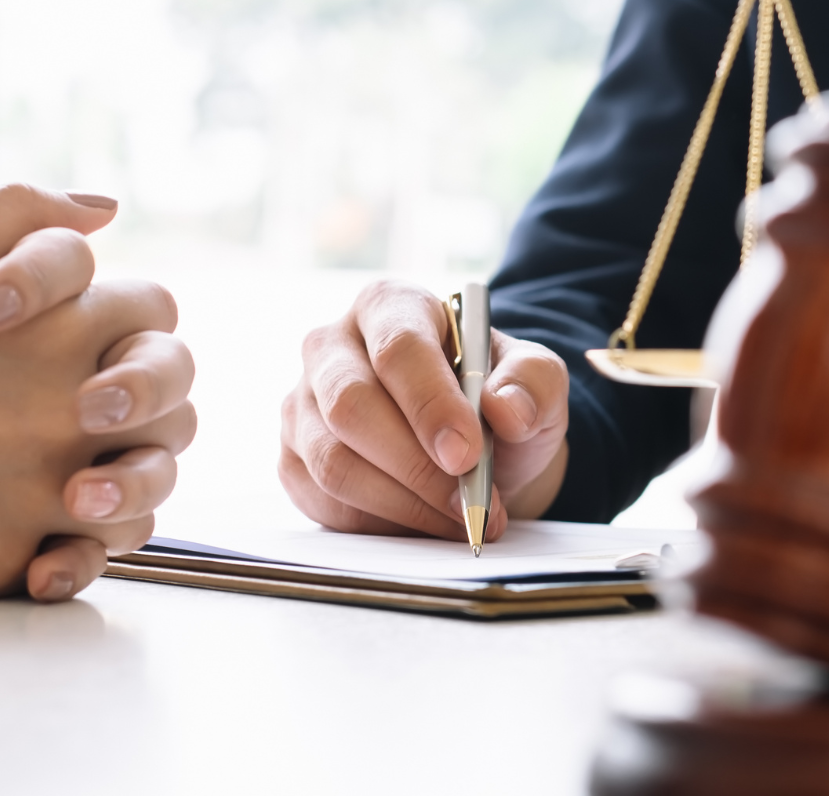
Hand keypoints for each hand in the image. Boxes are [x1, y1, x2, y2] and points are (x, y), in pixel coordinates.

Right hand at [280, 279, 569, 539]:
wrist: (471, 448)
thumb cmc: (495, 402)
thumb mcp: (535, 381)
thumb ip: (533, 383)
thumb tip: (506, 409)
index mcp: (390, 305)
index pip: (398, 347)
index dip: (430, 403)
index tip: (466, 453)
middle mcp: (332, 345)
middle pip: (352, 406)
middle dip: (416, 466)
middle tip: (469, 503)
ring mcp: (303, 403)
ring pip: (334, 462)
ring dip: (404, 504)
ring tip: (460, 519)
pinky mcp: (293, 458)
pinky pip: (324, 501)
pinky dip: (380, 523)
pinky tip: (423, 522)